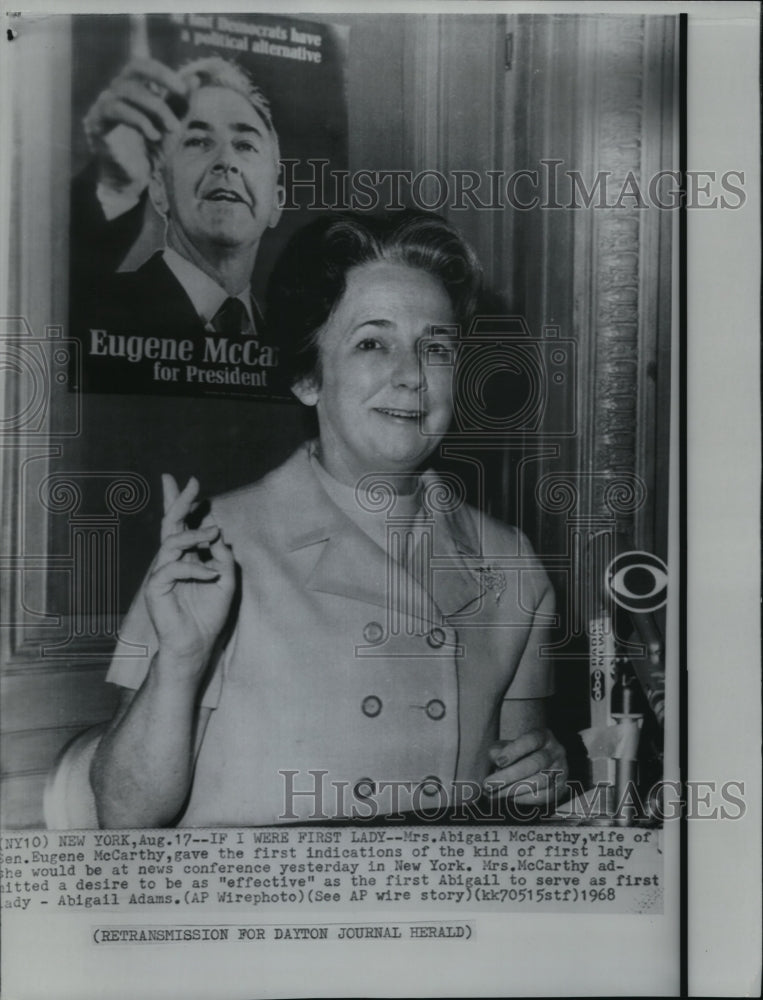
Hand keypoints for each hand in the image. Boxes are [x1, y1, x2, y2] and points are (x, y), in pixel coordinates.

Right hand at [83, 58, 186, 193]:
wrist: (134, 179)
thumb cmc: (151, 151)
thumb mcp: (173, 128)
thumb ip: (182, 105)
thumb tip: (194, 79)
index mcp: (136, 88)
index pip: (144, 63)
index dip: (162, 66)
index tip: (186, 87)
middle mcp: (118, 90)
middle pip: (135, 66)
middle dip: (161, 76)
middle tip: (182, 92)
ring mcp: (105, 103)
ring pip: (129, 90)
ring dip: (157, 108)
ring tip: (173, 128)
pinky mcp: (97, 121)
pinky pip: (116, 110)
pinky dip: (140, 121)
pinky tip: (154, 136)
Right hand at [145, 474, 235, 682]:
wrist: (197, 643)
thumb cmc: (209, 614)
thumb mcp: (226, 580)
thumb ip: (223, 557)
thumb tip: (218, 534)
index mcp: (186, 557)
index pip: (182, 525)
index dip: (184, 504)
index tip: (192, 483)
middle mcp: (171, 561)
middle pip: (170, 524)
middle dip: (179, 501)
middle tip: (189, 483)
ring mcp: (161, 573)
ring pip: (172, 542)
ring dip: (195, 534)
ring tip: (214, 533)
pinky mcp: (155, 587)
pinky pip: (174, 568)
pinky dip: (195, 568)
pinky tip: (212, 574)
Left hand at [483, 729, 568, 807]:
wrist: (541, 768)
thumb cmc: (519, 754)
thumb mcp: (508, 746)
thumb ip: (500, 749)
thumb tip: (494, 755)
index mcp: (543, 736)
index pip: (531, 740)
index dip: (514, 750)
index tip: (498, 761)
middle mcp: (556, 751)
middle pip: (534, 763)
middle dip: (509, 775)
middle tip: (488, 784)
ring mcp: (561, 770)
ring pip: (538, 782)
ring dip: (513, 789)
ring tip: (493, 794)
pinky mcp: (560, 788)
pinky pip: (542, 796)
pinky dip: (522, 799)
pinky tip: (507, 798)